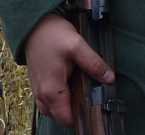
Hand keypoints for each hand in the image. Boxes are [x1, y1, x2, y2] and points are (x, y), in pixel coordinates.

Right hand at [24, 12, 114, 126]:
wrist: (35, 25)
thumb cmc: (53, 35)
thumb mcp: (77, 46)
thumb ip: (93, 63)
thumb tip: (109, 78)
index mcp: (51, 90)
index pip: (65, 118)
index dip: (80, 117)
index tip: (94, 108)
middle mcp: (42, 94)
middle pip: (59, 115)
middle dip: (74, 110)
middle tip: (90, 95)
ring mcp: (38, 89)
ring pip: (53, 107)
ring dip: (66, 103)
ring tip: (81, 88)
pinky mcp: (38, 82)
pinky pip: (48, 98)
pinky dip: (59, 96)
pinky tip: (70, 81)